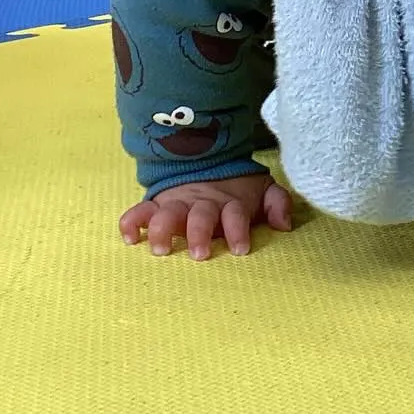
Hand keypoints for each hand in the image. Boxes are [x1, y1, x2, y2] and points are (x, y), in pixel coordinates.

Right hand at [119, 173, 292, 260]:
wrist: (206, 159)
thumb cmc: (237, 187)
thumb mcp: (263, 189)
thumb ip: (277, 203)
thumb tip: (284, 224)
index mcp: (229, 203)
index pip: (235, 215)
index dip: (238, 230)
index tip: (240, 249)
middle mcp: (202, 204)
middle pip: (200, 216)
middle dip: (199, 234)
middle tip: (200, 254)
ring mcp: (177, 203)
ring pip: (167, 214)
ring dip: (162, 230)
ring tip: (160, 250)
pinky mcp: (156, 204)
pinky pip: (139, 211)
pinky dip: (131, 222)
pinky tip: (130, 237)